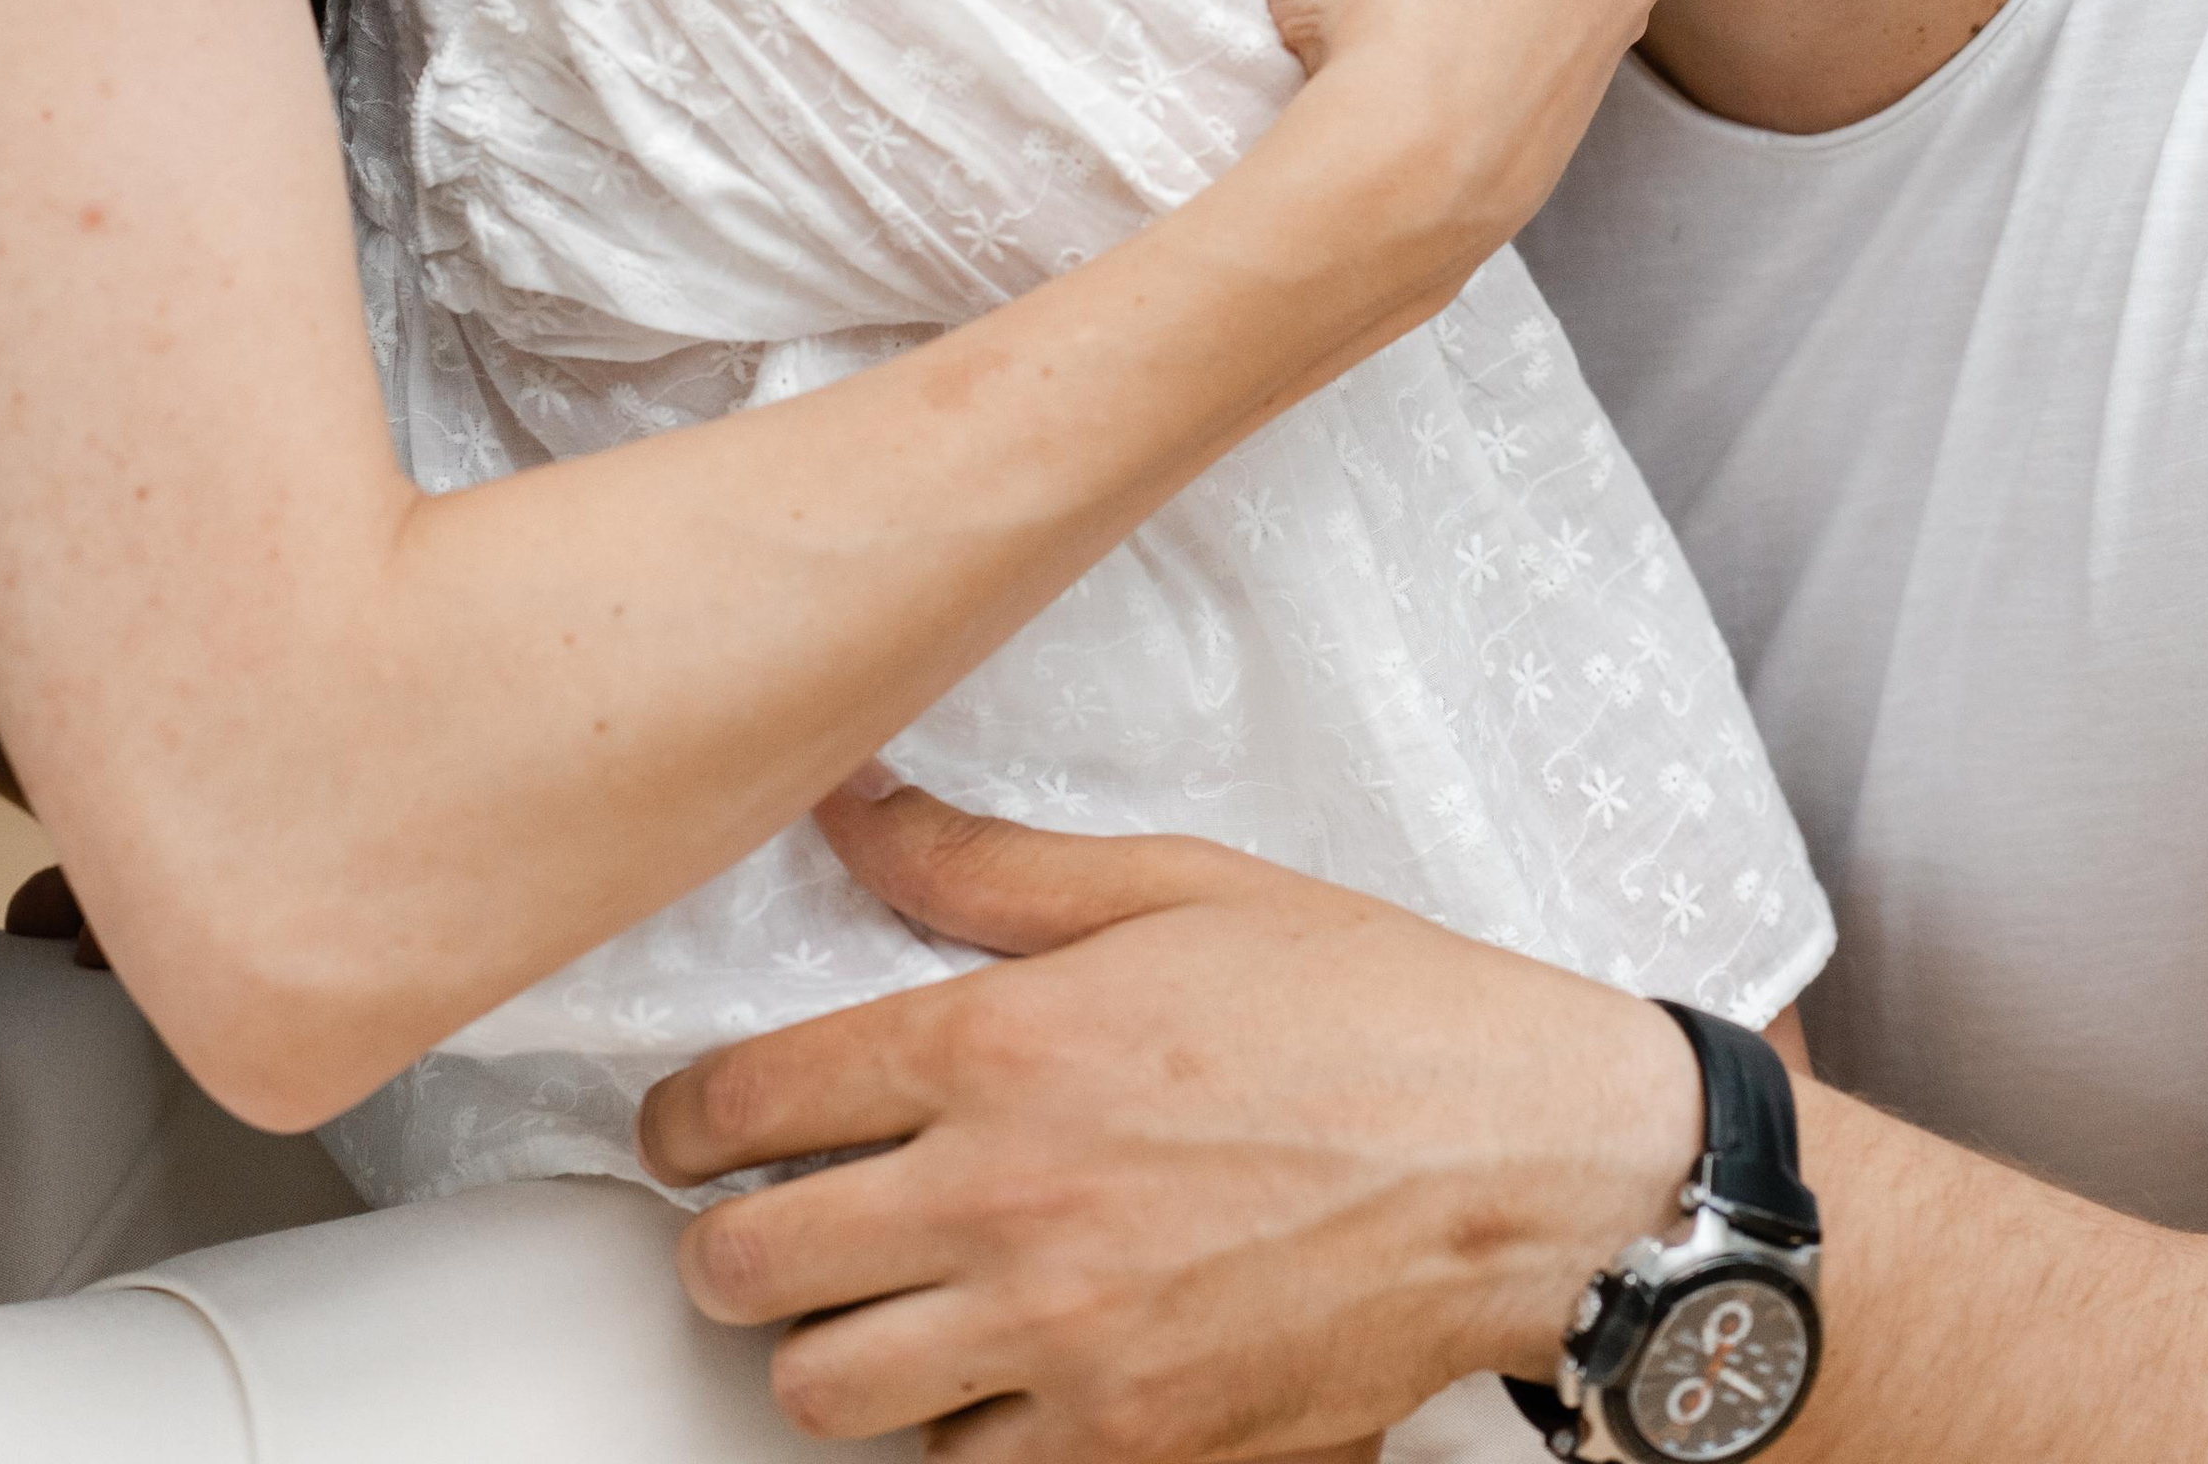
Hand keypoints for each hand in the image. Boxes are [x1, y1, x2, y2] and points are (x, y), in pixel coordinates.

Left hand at [642, 779, 1699, 1460]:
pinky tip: (1005, 1367)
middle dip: (730, 1242)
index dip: (680, 1120)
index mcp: (1005, 1045)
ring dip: (831, 1348)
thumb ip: (988, 866)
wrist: (1528, 1166)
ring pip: (823, 1394)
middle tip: (770, 1216)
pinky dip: (960, 1432)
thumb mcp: (1177, 886)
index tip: (687, 1128)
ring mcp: (1063, 1345)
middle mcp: (1007, 1203)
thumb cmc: (1371, 1012)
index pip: (745, 1101)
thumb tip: (854, 807)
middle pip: (744, 1270)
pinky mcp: (1130, 1448)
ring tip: (883, 1299)